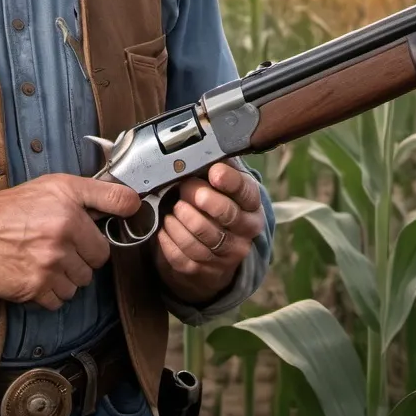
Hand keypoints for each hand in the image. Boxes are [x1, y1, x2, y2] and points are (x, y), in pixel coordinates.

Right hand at [0, 174, 139, 310]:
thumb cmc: (13, 207)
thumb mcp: (57, 185)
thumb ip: (99, 193)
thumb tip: (133, 202)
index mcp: (70, 212)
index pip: (106, 245)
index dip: (95, 242)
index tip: (87, 240)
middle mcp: (62, 238)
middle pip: (93, 266)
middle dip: (79, 258)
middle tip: (55, 245)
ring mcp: (48, 266)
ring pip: (78, 285)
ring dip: (64, 277)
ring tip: (42, 258)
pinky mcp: (35, 288)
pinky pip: (59, 301)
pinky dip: (49, 292)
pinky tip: (34, 273)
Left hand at [154, 159, 264, 303]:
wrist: (210, 253)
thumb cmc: (211, 207)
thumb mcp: (218, 185)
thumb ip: (212, 167)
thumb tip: (198, 144)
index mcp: (250, 205)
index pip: (246, 191)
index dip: (230, 181)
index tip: (213, 172)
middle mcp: (245, 231)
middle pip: (226, 214)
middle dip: (200, 198)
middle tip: (184, 189)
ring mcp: (227, 255)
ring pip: (202, 235)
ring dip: (181, 218)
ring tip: (172, 209)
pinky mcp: (205, 271)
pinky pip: (183, 254)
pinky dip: (169, 238)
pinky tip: (164, 227)